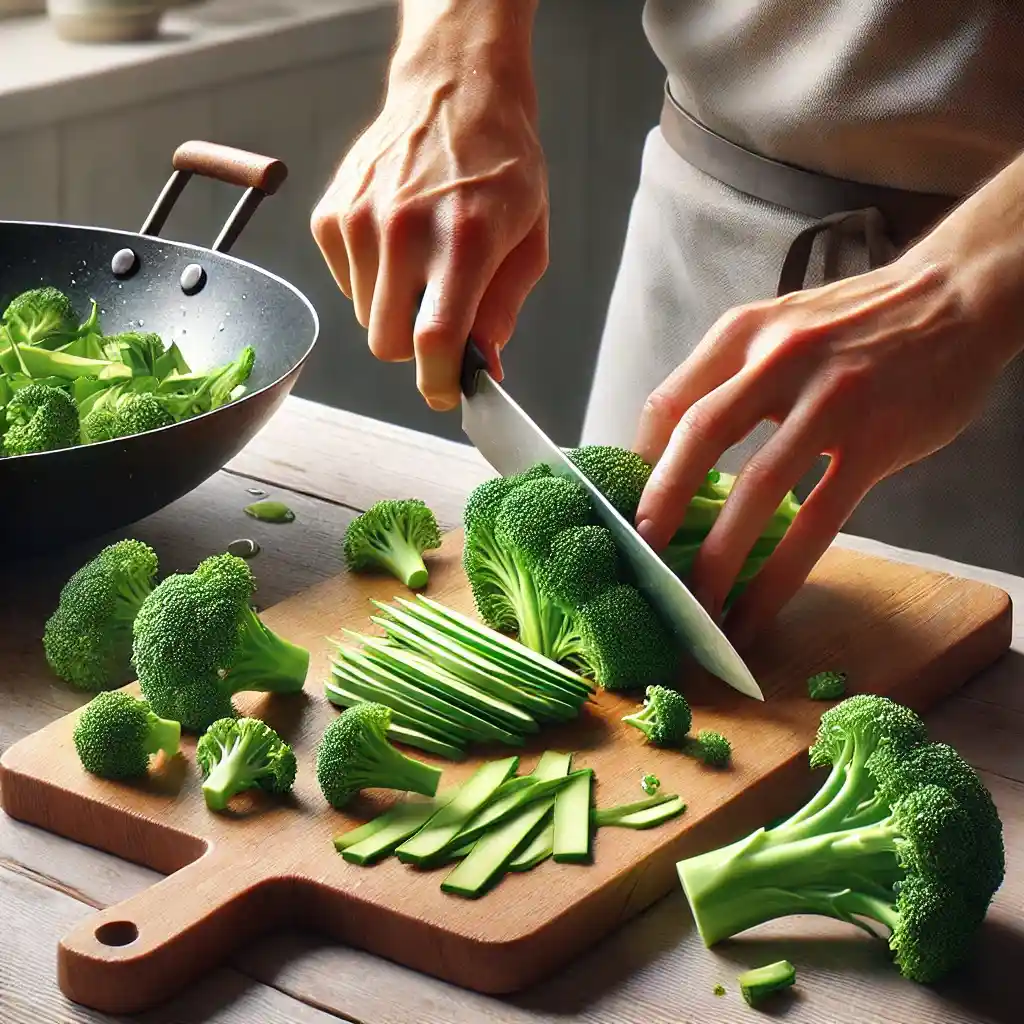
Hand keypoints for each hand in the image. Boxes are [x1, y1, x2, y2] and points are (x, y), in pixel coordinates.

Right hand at [311, 9, 547, 410]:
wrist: (454, 90)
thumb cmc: (502, 166)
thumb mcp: (528, 240)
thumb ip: (503, 310)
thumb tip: (482, 368)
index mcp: (463, 240)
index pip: (434, 339)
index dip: (437, 381)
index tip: (444, 392)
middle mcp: (403, 231)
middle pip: (386, 342)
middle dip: (413, 348)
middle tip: (438, 319)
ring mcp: (359, 221)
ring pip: (364, 317)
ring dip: (392, 308)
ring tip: (421, 262)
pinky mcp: (331, 215)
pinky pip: (344, 284)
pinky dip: (370, 280)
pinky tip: (396, 242)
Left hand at [632, 253, 1009, 645]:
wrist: (957, 296)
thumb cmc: (856, 325)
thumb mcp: (778, 328)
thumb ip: (730, 379)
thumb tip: (677, 455)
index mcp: (741, 333)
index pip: (666, 404)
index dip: (638, 467)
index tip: (626, 513)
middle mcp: (777, 358)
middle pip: (697, 438)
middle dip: (660, 509)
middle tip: (639, 562)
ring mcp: (829, 400)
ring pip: (756, 489)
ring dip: (718, 557)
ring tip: (694, 606)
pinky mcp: (874, 441)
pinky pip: (816, 522)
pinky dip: (778, 575)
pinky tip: (755, 611)